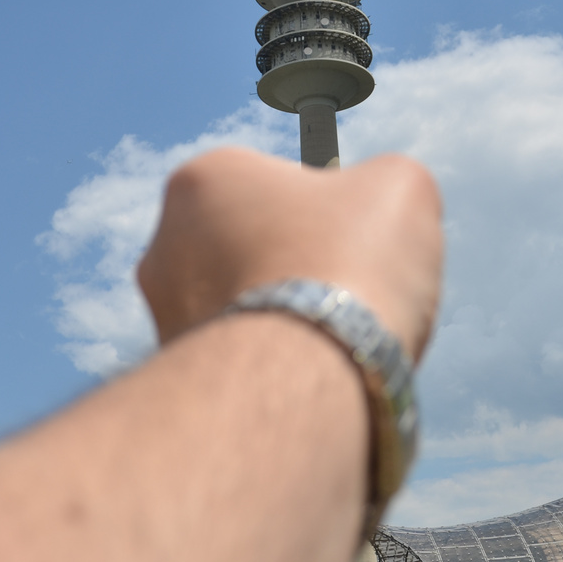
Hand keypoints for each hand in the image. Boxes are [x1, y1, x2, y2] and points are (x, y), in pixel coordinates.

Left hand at [136, 148, 442, 361]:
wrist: (307, 381)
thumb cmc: (347, 267)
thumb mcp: (398, 187)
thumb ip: (384, 179)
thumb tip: (382, 201)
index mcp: (204, 179)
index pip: (280, 185)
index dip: (332, 212)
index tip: (358, 240)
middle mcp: (164, 246)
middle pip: (257, 249)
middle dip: (301, 270)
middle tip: (352, 294)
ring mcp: (166, 317)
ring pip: (248, 311)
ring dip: (288, 323)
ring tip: (335, 346)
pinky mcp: (180, 382)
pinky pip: (242, 367)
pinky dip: (275, 373)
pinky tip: (309, 382)